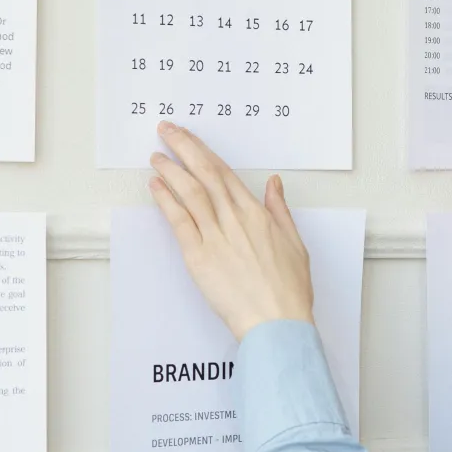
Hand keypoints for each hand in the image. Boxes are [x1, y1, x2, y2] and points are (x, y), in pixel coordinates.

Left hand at [148, 121, 313, 340]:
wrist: (278, 321)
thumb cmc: (288, 290)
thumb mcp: (294, 242)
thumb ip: (280, 210)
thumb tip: (274, 184)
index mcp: (257, 213)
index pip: (224, 173)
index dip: (204, 152)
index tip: (190, 138)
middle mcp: (234, 219)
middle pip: (204, 173)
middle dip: (183, 148)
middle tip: (167, 130)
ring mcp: (215, 237)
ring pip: (190, 192)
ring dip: (171, 170)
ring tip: (157, 155)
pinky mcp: (199, 258)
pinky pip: (179, 222)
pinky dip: (166, 201)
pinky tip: (156, 186)